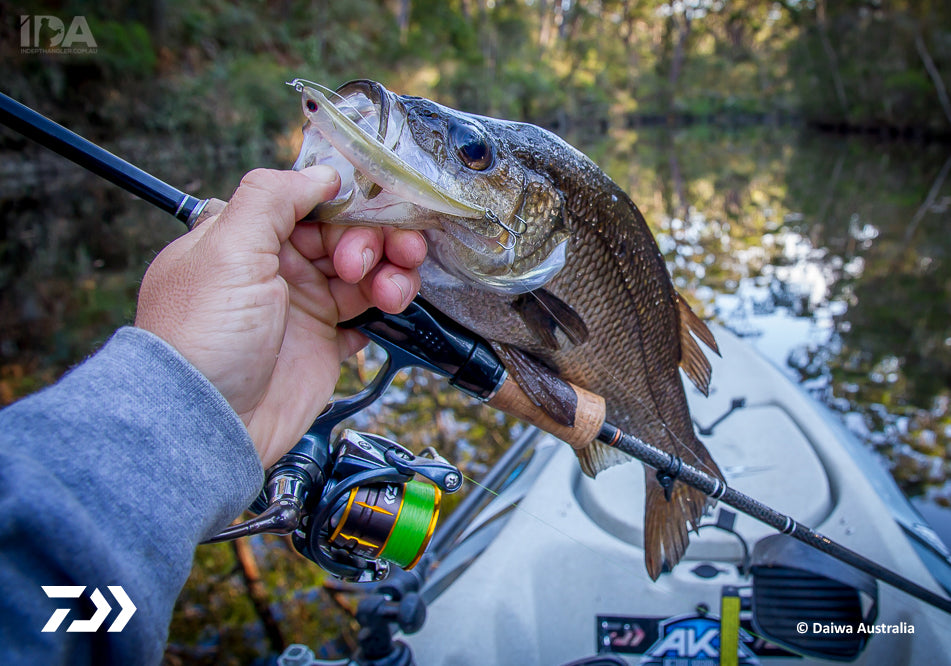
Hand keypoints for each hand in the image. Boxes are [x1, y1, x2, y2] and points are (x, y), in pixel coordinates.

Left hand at [135, 166, 426, 466]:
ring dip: (389, 272)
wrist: (209, 422)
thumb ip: (272, 198)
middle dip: (374, 239)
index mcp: (249, 237)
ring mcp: (302, 306)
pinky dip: (384, 309)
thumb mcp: (226, 249)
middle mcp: (277, 268)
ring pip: (363, 272)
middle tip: (375, 259)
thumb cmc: (203, 337)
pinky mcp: (323, 344)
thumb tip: (320, 174)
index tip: (377, 206)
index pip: (311, 203)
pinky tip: (383, 310)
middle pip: (344, 234)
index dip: (347, 203)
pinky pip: (366, 315)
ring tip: (391, 290)